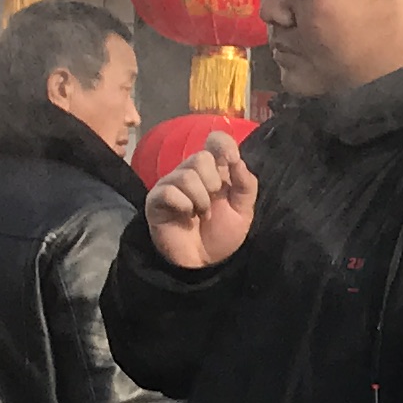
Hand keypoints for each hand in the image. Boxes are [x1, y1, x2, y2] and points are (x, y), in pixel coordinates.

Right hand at [146, 132, 257, 269]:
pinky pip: (170, 191)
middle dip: (213, 183)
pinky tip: (186, 217)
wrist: (202, 263)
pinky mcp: (157, 199)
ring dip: (200, 200)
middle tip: (212, 203)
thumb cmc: (221, 235)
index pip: (216, 140)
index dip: (223, 143)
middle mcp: (191, 172)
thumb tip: (238, 159)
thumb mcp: (243, 211)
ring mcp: (172, 184)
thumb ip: (245, 185)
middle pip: (200, 157)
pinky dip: (184, 206)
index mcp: (214, 171)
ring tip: (201, 215)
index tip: (231, 159)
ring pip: (187, 176)